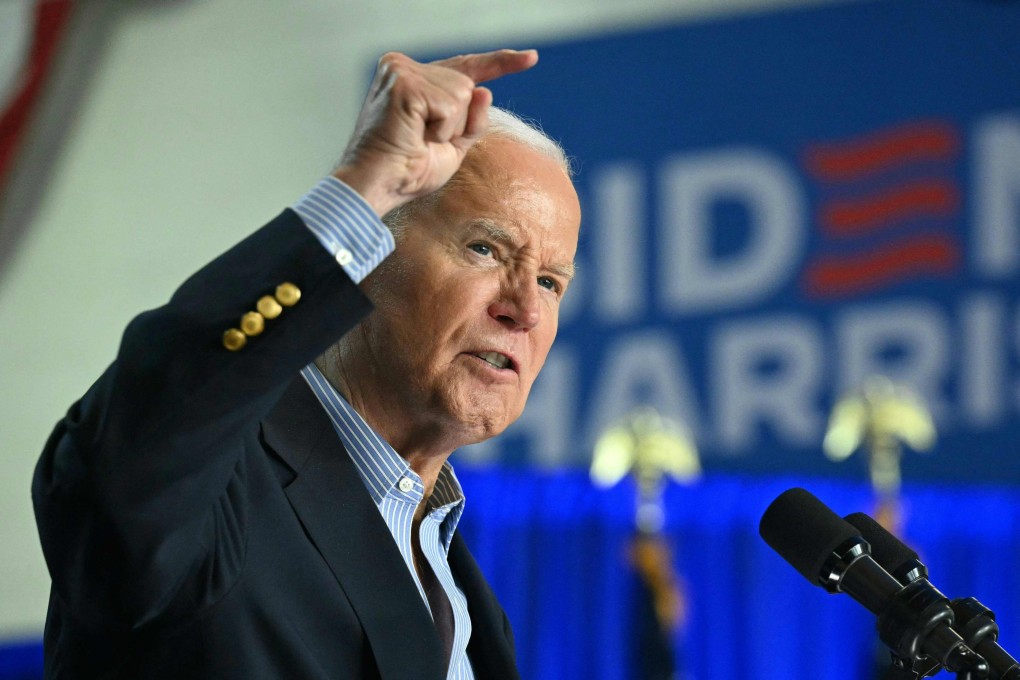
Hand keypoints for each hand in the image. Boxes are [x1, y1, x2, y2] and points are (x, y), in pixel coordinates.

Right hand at [332, 49, 537, 215]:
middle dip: (457, 123)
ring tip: (417, 140)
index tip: (531, 58)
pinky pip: (450, 104)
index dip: (500, 63)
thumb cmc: (408, 172)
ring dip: (448, 127)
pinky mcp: (404, 82)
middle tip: (423, 142)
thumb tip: (486, 90)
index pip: (465, 67)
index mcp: (414, 79)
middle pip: (467, 84)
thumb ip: (472, 119)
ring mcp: (401, 71)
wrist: (378, 187)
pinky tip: (415, 136)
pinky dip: (441, 128)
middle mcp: (403, 67)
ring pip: (461, 93)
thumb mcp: (453, 145)